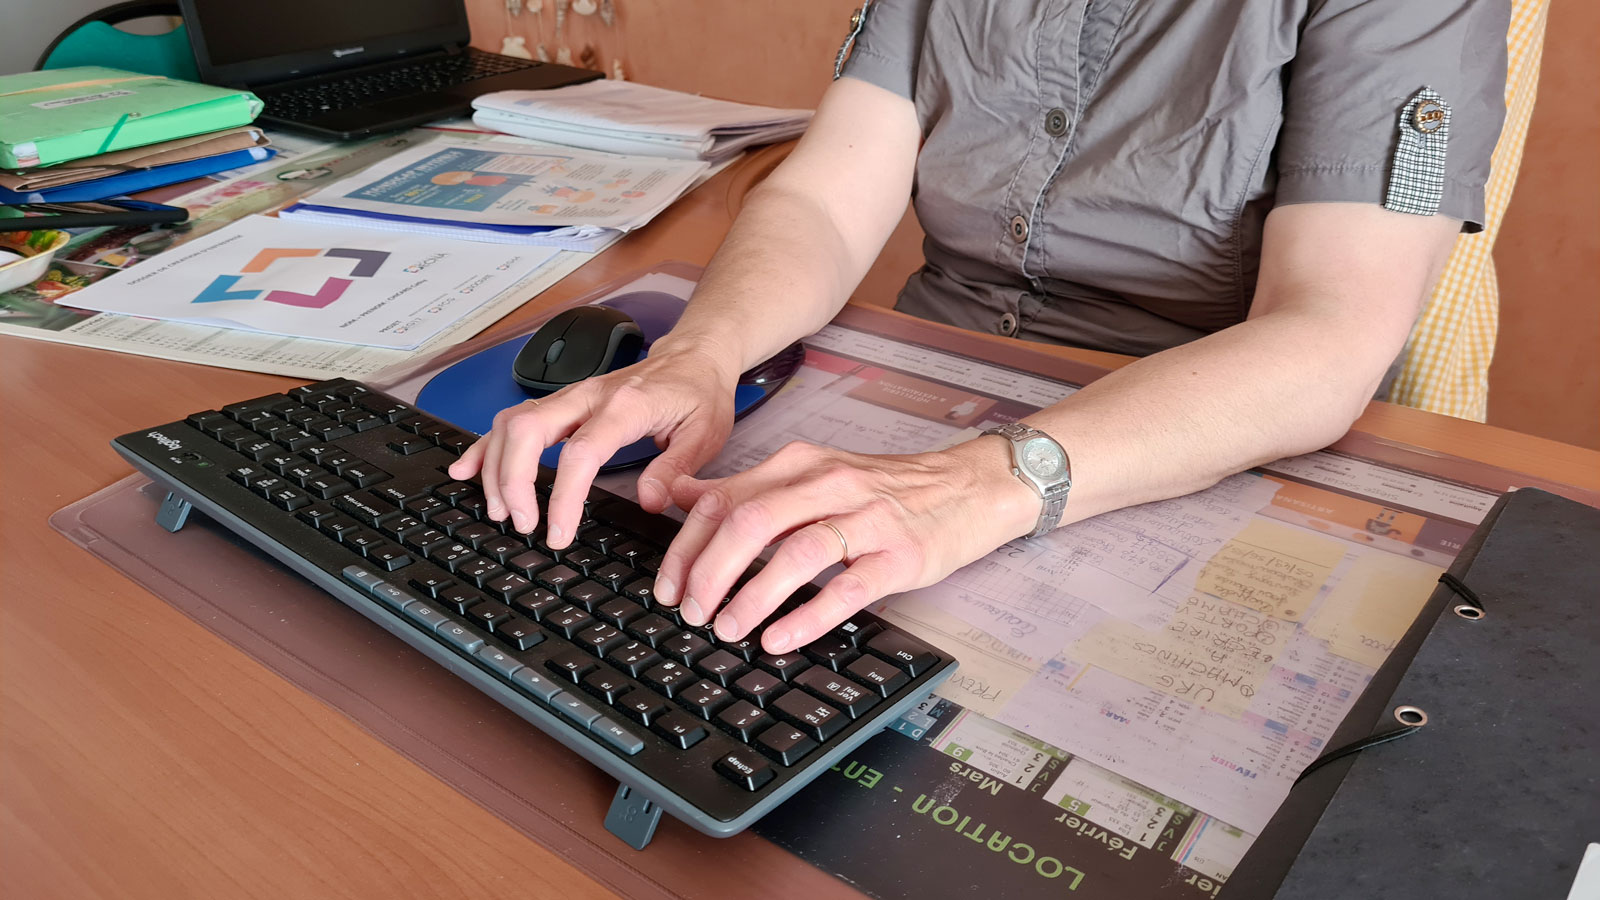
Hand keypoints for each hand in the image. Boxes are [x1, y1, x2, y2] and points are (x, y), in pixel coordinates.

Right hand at [448, 341, 739, 545]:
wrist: (693, 355)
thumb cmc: (698, 393)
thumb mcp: (705, 433)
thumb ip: (677, 468)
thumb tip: (650, 501)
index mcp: (625, 406)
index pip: (580, 452)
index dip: (563, 496)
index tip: (557, 532)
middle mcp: (589, 396)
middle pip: (527, 431)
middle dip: (513, 481)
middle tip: (521, 523)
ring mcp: (570, 396)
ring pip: (512, 423)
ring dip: (497, 468)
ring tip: (500, 510)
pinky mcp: (561, 402)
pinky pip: (512, 419)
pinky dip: (486, 445)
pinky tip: (468, 470)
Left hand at [655, 437, 1038, 653]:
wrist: (970, 487)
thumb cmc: (887, 489)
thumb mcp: (813, 476)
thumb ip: (749, 489)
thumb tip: (680, 498)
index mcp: (800, 466)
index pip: (725, 499)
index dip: (687, 546)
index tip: (668, 586)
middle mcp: (829, 484)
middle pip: (751, 522)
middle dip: (710, 572)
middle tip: (692, 612)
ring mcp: (868, 519)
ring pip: (796, 552)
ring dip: (753, 595)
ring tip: (730, 629)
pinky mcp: (901, 554)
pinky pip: (849, 587)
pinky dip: (808, 614)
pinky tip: (781, 637)